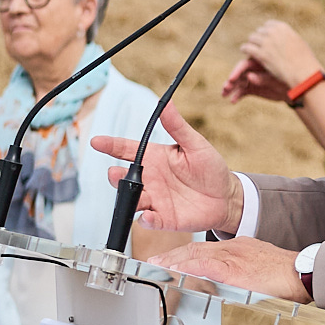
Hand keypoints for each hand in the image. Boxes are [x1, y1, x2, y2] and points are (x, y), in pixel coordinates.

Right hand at [90, 101, 240, 234]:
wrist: (227, 198)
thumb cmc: (210, 168)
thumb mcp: (196, 144)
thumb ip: (178, 126)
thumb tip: (167, 103)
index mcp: (154, 158)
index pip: (127, 150)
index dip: (110, 145)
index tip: (96, 142)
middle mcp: (150, 179)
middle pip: (123, 177)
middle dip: (115, 176)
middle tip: (115, 173)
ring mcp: (155, 199)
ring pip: (132, 199)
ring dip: (128, 198)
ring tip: (133, 195)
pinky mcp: (164, 218)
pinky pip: (149, 220)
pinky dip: (146, 220)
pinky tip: (148, 216)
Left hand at [150, 235, 310, 303]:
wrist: (303, 273)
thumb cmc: (287, 275)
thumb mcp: (261, 270)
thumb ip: (243, 274)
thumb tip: (230, 285)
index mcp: (239, 248)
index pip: (206, 248)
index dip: (186, 254)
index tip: (172, 259)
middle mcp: (233, 248)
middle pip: (196, 248)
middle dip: (174, 255)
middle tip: (156, 261)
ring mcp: (233, 256)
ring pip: (196, 254)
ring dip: (174, 260)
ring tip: (158, 265)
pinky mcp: (234, 268)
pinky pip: (205, 265)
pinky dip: (188, 266)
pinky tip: (176, 269)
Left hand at [220, 21, 323, 103]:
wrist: (303, 71)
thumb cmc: (305, 60)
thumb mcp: (299, 42)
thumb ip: (289, 37)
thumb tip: (286, 37)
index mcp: (283, 28)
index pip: (269, 24)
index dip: (266, 31)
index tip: (264, 37)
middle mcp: (274, 32)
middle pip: (259, 31)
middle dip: (258, 37)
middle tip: (257, 45)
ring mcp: (266, 43)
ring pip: (252, 38)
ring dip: (251, 43)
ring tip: (249, 48)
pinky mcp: (261, 54)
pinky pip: (247, 47)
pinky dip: (245, 49)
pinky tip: (244, 51)